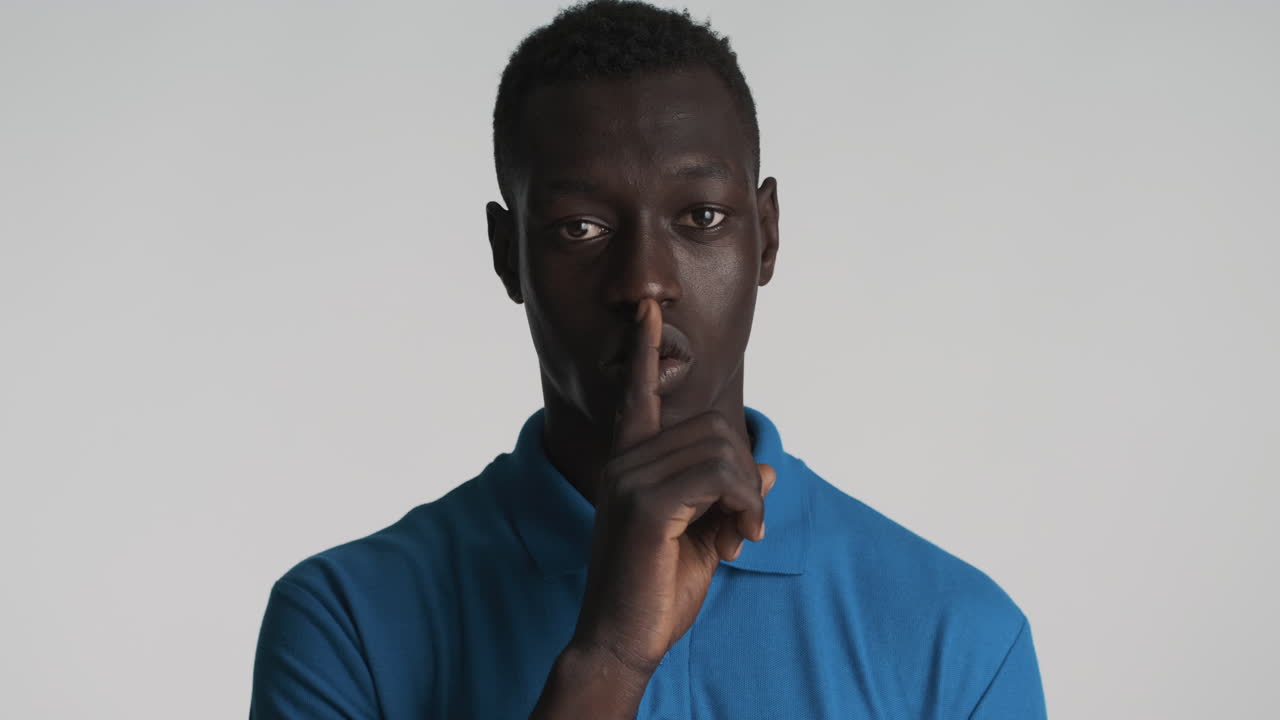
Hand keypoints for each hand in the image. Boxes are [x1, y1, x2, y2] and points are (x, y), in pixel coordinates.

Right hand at [568, 297, 776, 677]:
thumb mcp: (703, 536)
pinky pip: (719, 477)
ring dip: (747, 496)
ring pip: (721, 450)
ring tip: (739, 537)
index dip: (644, 352)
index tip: (647, 312)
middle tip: (745, 525)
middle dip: (744, 474)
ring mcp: (631, 479)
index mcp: (629, 463)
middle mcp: (624, 462)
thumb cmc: (656, 590)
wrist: (622, 640)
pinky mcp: (645, 504)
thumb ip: (727, 496)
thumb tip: (766, 465)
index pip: (637, 394)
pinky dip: (743, 506)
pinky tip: (738, 540)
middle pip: (714, 428)